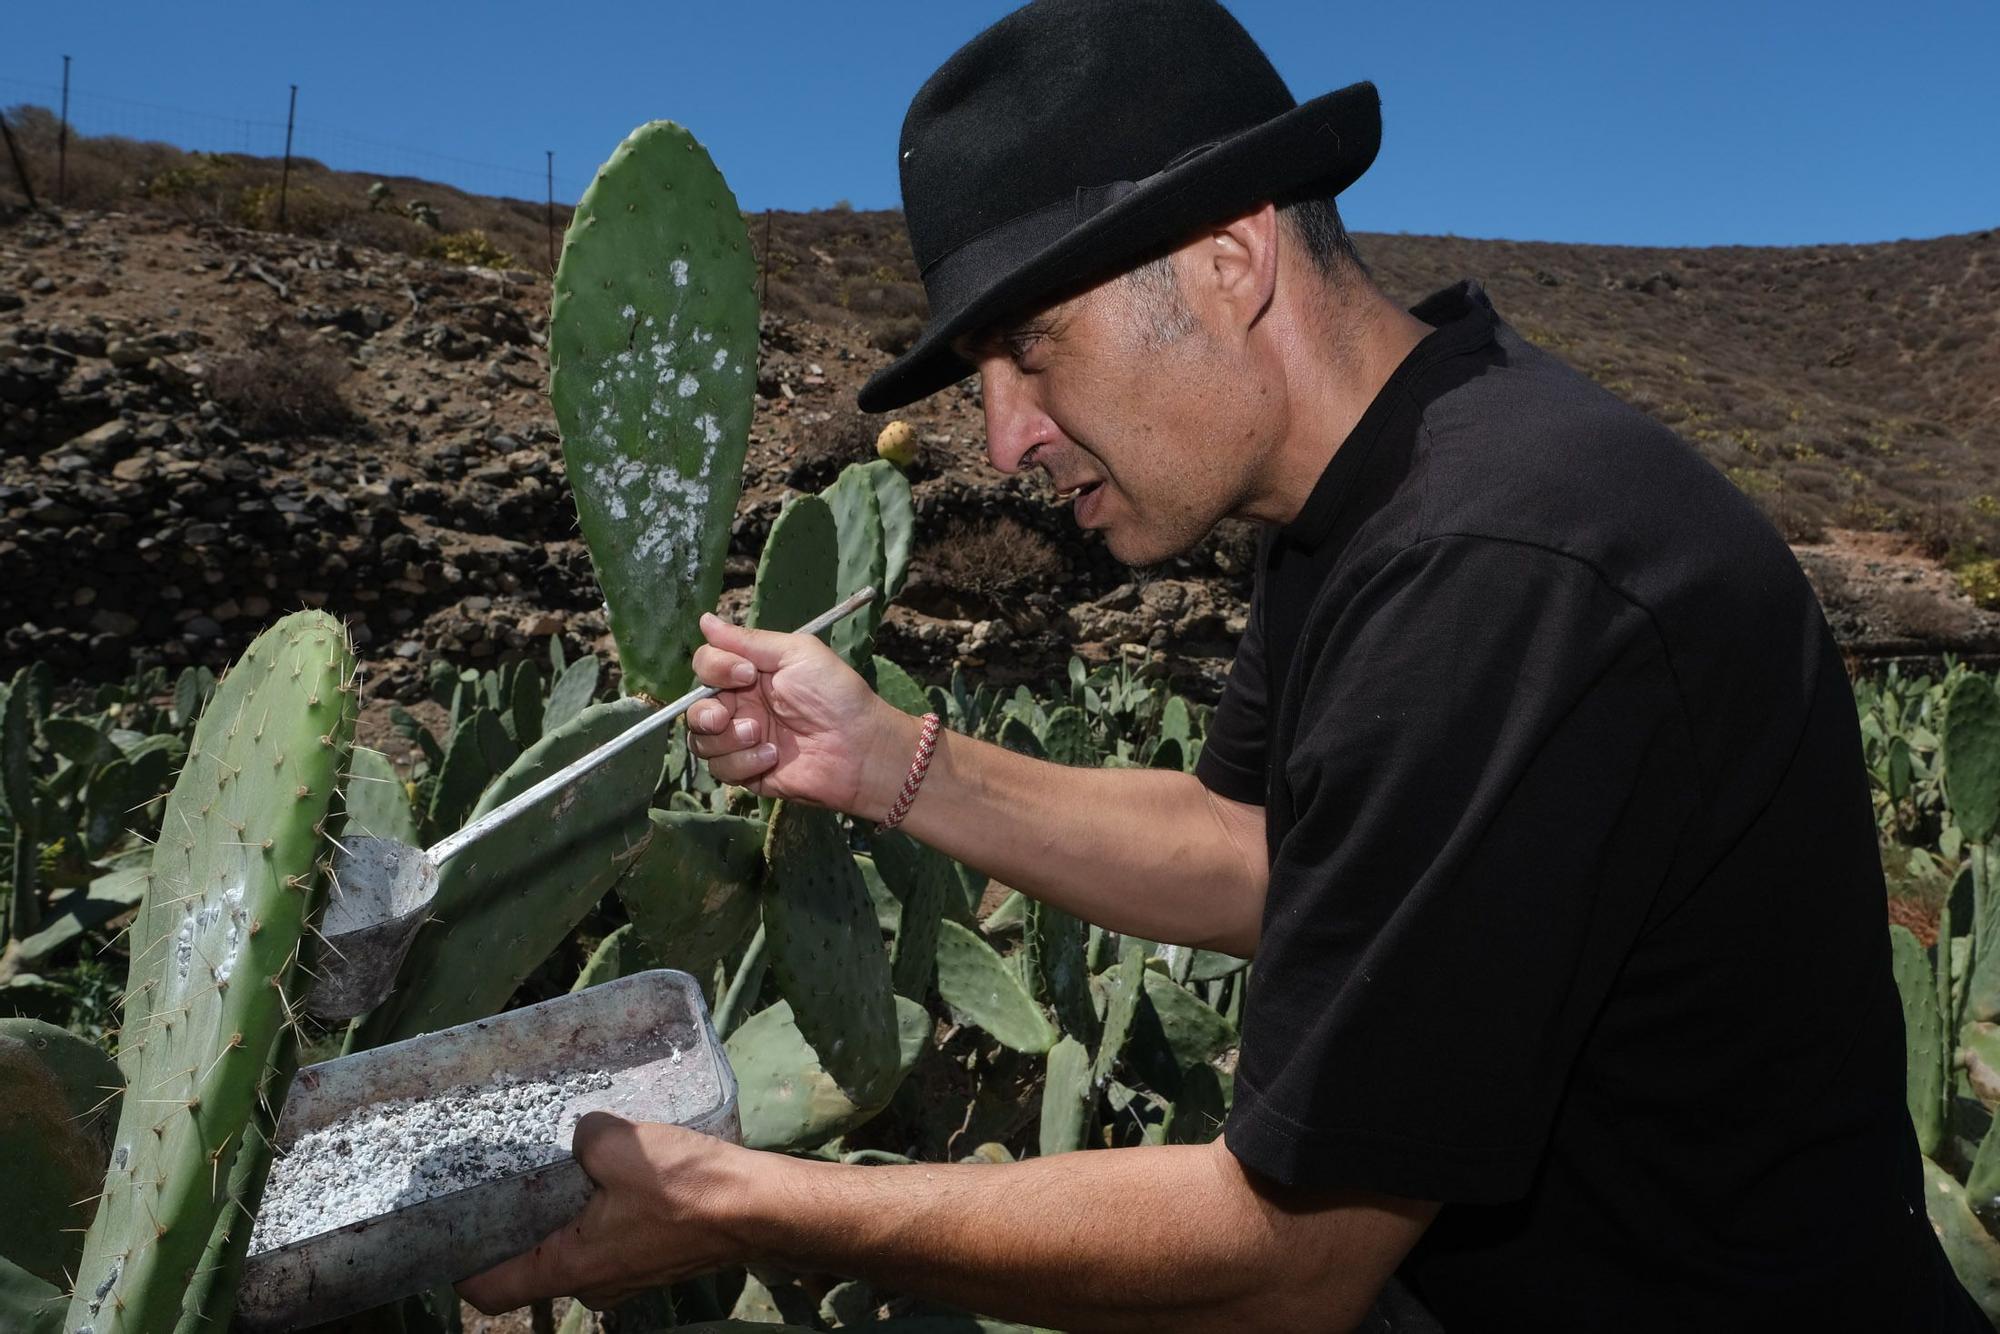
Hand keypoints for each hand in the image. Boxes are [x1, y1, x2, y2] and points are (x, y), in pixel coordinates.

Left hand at [456, 1113, 755, 1313]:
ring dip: (569, 1214)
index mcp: (569, 1268)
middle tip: (515, 1177)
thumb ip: (584, 1135)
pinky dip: (605, 1213)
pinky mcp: (653, 1261)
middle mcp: (592, 1285)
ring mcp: (625, 1277)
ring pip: (576, 1250)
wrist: (757, 1209)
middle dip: (522, 1224)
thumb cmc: (685, 1188)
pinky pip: (612, 1240)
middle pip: (533, 1265)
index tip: (451, 1229)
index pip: (490, 1292)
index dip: (461, 1266)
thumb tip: (581, 1133)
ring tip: (572, 1166)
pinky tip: (619, 1174)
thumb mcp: (620, 1145)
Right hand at [687, 612, 916, 817]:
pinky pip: (721, 768)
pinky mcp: (748, 771)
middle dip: (705, 713)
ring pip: (701, 741)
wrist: (860, 748)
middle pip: (694, 708)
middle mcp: (741, 706)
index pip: (706, 665)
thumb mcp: (795, 654)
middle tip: (727, 716)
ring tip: (760, 735)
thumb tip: (705, 619)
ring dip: (727, 739)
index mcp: (749, 674)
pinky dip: (743, 762)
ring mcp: (743, 740)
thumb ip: (747, 640)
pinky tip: (772, 757)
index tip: (746, 675)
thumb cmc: (836, 695)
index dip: (715, 668)